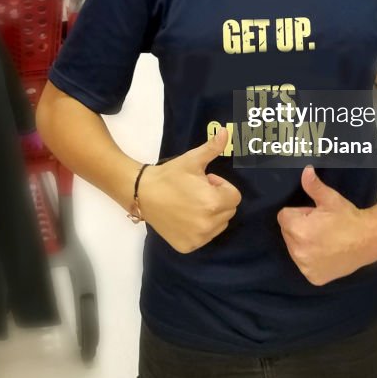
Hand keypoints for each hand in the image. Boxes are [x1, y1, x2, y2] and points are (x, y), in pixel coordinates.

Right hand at [136, 129, 240, 253]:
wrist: (142, 193)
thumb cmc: (169, 175)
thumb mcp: (192, 160)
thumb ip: (213, 148)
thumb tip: (226, 131)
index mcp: (213, 202)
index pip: (234, 196)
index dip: (221, 186)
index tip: (205, 181)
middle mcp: (208, 224)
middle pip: (228, 211)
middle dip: (217, 199)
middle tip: (197, 191)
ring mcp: (198, 238)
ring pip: (219, 225)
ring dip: (211, 214)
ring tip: (191, 204)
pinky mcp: (188, 246)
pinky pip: (205, 237)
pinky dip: (200, 228)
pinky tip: (185, 217)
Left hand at [277, 167, 376, 285]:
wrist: (369, 239)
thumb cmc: (348, 217)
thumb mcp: (330, 199)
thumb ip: (313, 186)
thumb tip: (305, 170)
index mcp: (298, 230)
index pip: (284, 216)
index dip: (299, 213)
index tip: (314, 215)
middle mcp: (298, 251)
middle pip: (287, 233)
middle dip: (299, 227)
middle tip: (321, 226)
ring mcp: (305, 267)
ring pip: (294, 249)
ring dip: (304, 243)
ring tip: (325, 240)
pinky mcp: (313, 278)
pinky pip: (304, 265)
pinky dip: (312, 260)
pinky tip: (326, 254)